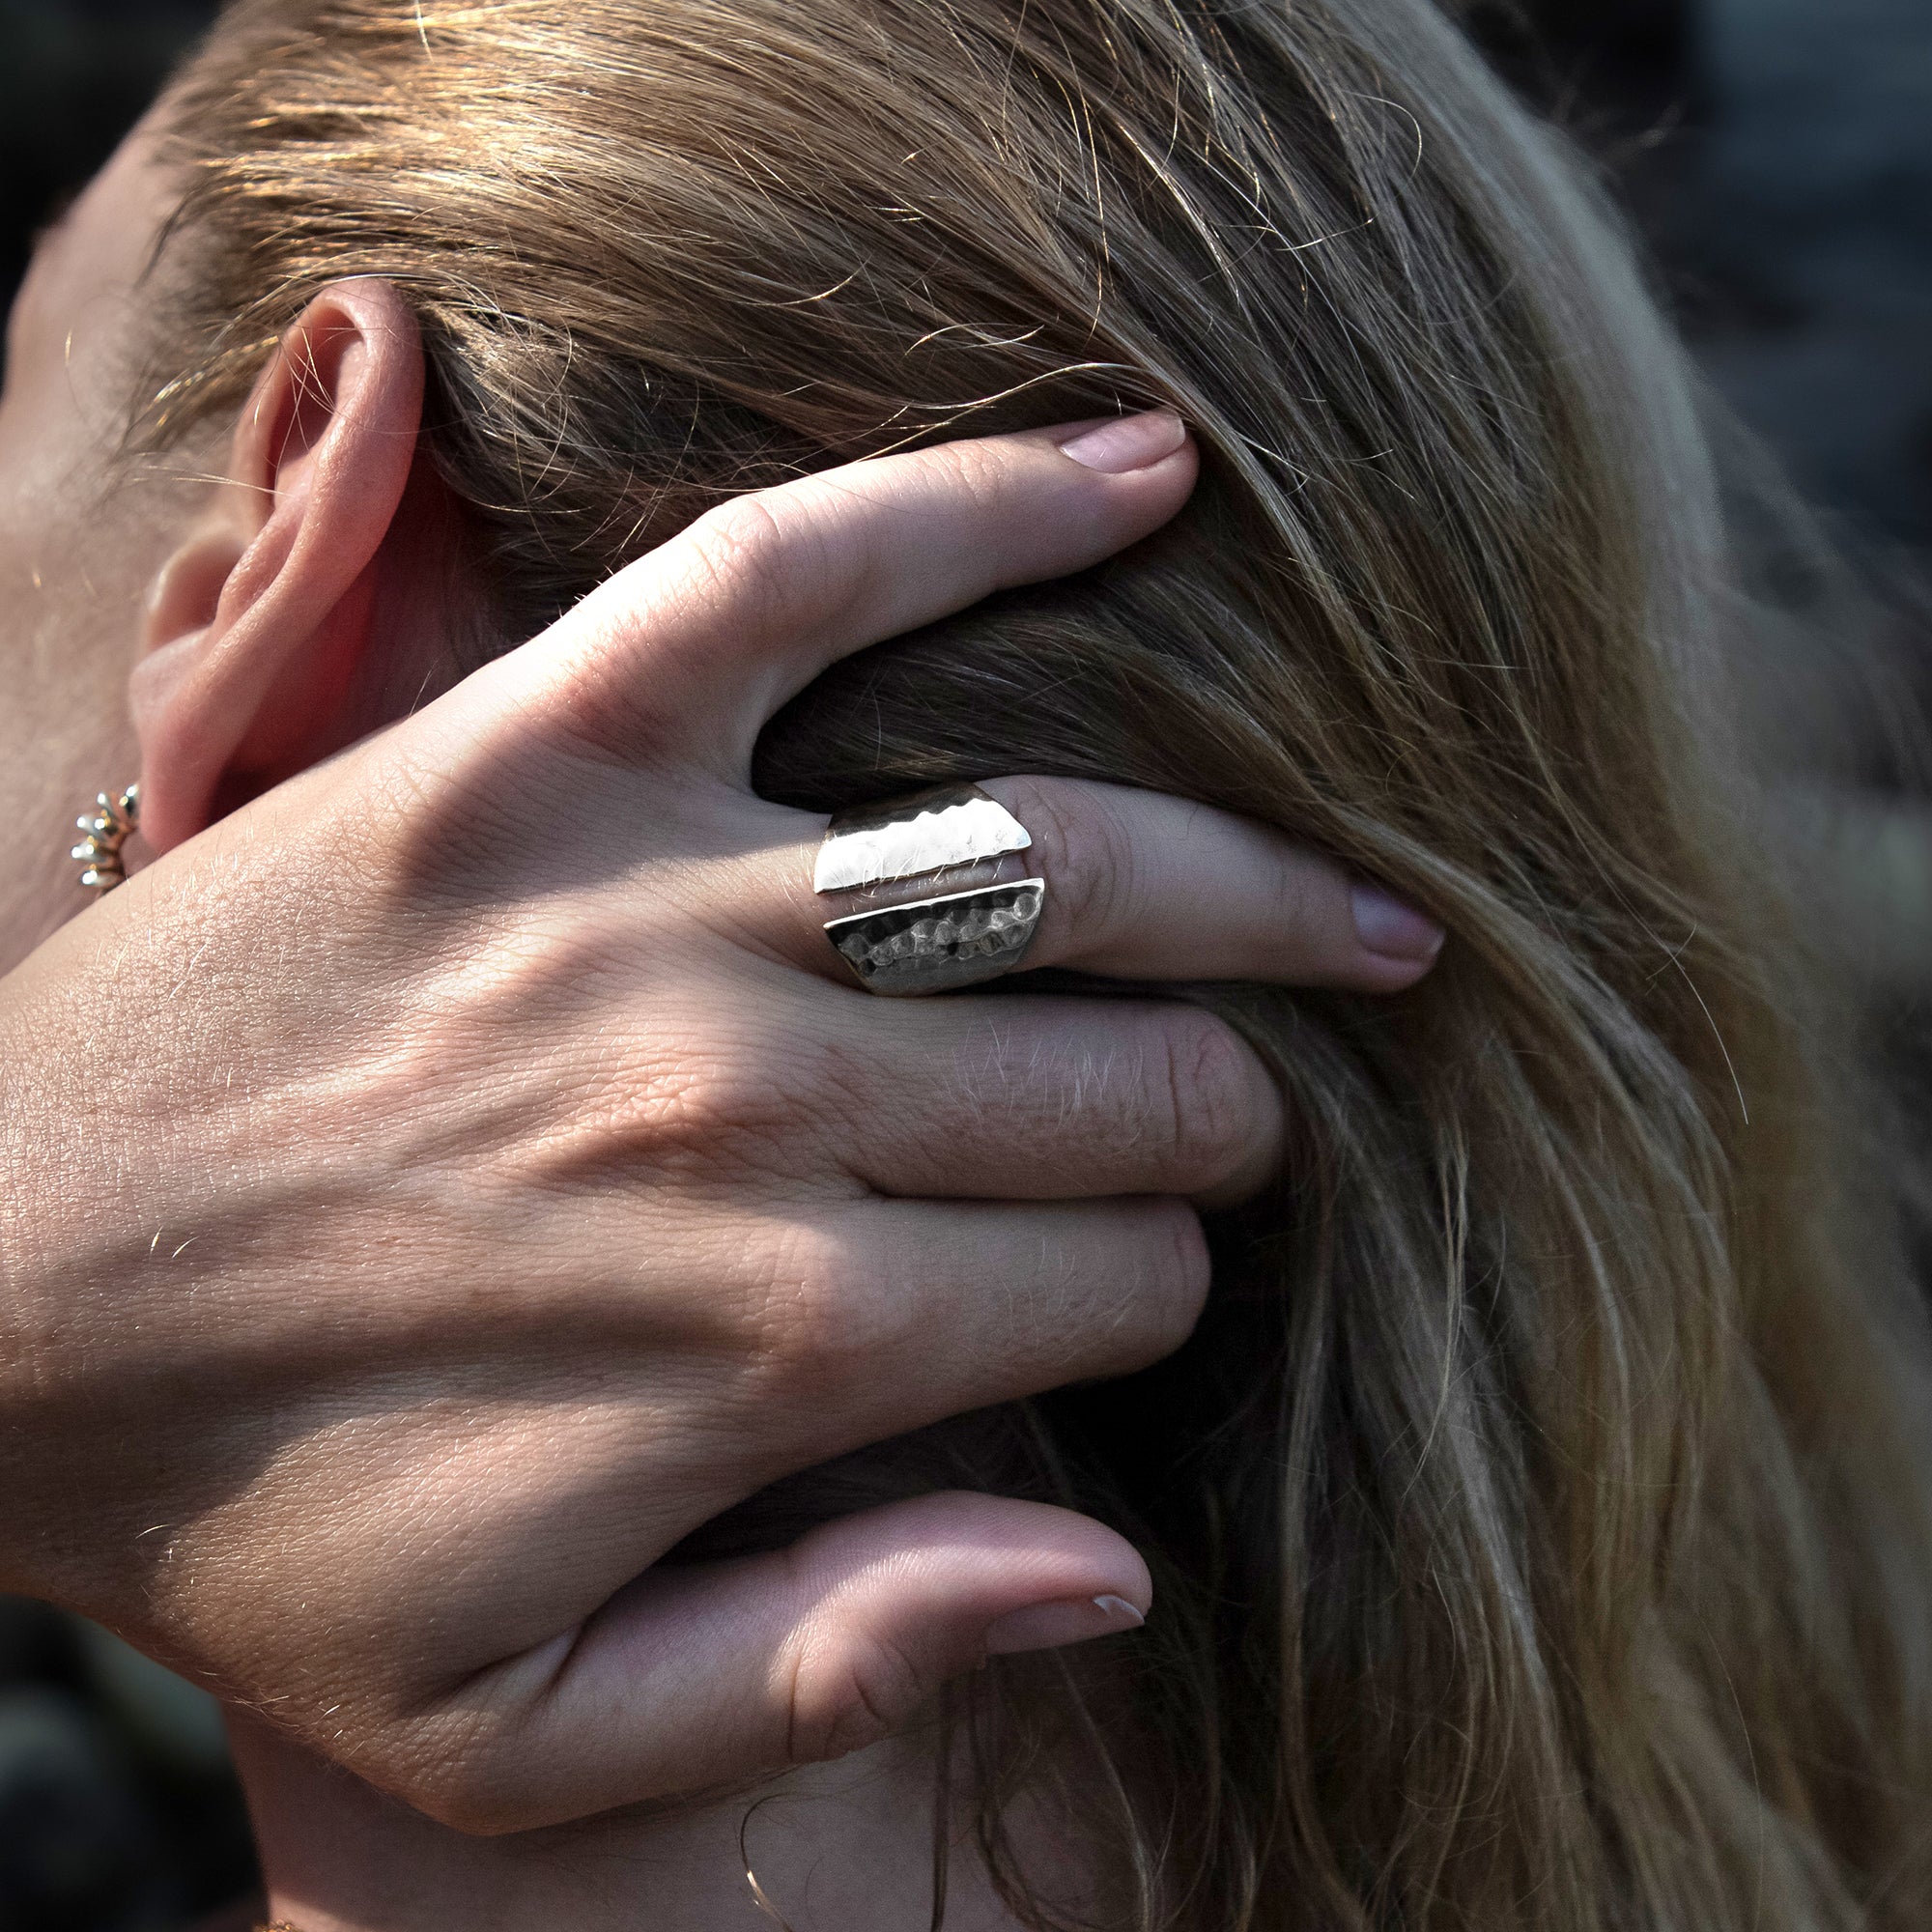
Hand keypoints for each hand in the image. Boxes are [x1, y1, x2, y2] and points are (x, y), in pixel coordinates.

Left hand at [0, 413, 1439, 1829]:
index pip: (1117, 1278)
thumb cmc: (258, 1528)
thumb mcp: (526, 1734)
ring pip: (1059, 850)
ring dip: (1247, 883)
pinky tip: (1141, 473)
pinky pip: (803, 572)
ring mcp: (656, 901)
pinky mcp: (542, 745)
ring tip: (1359, 902)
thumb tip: (1118, 1577)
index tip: (1114, 1275)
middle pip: (1133, 1075)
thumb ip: (839, 1667)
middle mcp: (759, 1106)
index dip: (1146, 1286)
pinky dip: (988, 507)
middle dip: (1219, 1106)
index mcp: (788, 1341)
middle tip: (1221, 1101)